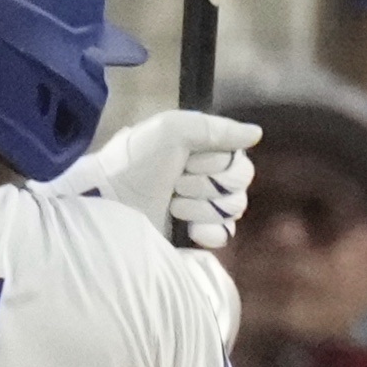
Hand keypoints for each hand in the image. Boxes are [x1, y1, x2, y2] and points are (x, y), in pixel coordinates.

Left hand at [64, 110, 260, 246]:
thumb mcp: (173, 129)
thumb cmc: (136, 162)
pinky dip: (209, 232)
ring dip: (202, 207)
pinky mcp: (194, 237)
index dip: (217, 163)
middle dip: (208, 185)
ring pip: (234, 210)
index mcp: (202, 151)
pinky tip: (188, 230)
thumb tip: (256, 134)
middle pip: (240, 185)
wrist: (110, 204)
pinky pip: (225, 235)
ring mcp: (201, 210)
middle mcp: (205, 178)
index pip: (239, 160)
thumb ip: (217, 128)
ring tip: (173, 206)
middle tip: (176, 184)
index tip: (186, 162)